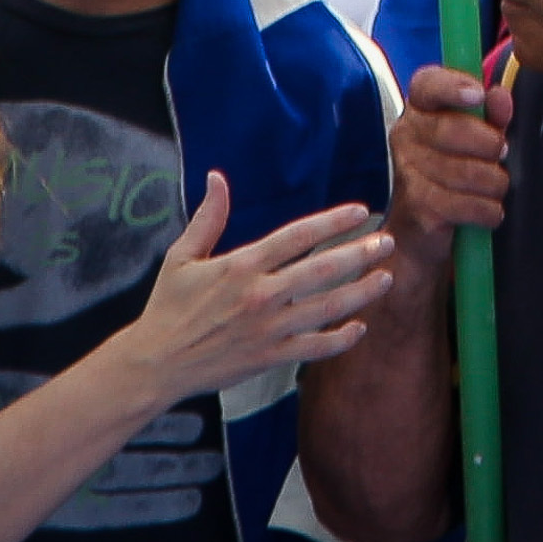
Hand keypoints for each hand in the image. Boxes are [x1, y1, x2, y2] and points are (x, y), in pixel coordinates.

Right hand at [111, 177, 395, 396]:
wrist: (155, 364)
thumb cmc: (168, 308)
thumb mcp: (182, 257)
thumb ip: (208, 217)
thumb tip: (217, 177)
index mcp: (241, 266)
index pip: (298, 236)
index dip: (333, 222)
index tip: (360, 211)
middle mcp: (260, 295)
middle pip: (322, 270)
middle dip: (360, 254)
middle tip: (388, 242)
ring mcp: (267, 329)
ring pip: (326, 309)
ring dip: (361, 293)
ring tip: (386, 278)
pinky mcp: (268, 358)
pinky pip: (313, 348)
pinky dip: (340, 339)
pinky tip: (359, 328)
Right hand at [384, 54, 515, 246]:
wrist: (420, 229)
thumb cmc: (453, 172)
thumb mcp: (478, 138)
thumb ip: (491, 114)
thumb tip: (499, 95)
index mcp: (420, 109)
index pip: (427, 84)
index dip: (453, 86)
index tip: (479, 94)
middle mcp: (406, 135)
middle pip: (452, 129)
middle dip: (489, 144)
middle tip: (501, 154)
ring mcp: (407, 172)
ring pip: (466, 172)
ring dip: (494, 183)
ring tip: (495, 186)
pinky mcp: (417, 207)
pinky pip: (466, 204)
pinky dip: (487, 210)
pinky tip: (488, 210)